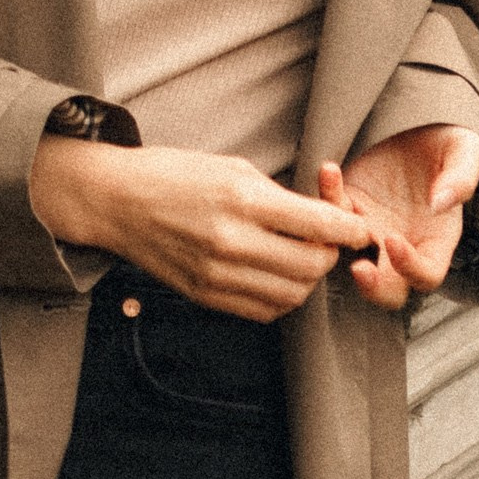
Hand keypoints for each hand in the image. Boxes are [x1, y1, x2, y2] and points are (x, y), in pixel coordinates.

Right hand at [28, 138, 374, 321]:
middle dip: (331, 256)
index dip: (350, 230)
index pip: (318, 225)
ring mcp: (218, 274)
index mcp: (242, 199)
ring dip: (307, 279)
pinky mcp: (206, 296)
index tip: (360, 230)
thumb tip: (320, 220)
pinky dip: (281, 298)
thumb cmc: (173, 173)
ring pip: (292, 294)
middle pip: (311, 265)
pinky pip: (264, 311)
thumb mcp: (232, 167)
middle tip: (330, 243)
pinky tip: (276, 276)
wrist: (118, 200)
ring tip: (302, 259)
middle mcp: (232, 241)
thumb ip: (278, 197)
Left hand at [329, 126, 478, 310]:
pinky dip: (327, 194)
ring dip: (336, 240)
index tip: (394, 241)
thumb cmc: (449, 144)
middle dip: (373, 287)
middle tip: (359, 269)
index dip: (411, 268)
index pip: (426, 275)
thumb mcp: (466, 151)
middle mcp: (404, 242)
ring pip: (350, 258)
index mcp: (437, 239)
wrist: (421, 124)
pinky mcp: (350, 202)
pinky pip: (332, 211)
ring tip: (336, 201)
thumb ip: (461, 178)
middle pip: (388, 289)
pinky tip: (329, 170)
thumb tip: (442, 203)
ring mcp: (373, 226)